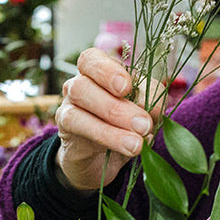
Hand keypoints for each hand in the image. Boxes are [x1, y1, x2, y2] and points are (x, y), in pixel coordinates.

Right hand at [54, 49, 160, 192]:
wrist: (100, 160)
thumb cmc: (125, 127)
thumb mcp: (144, 111)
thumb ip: (151, 103)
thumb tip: (154, 109)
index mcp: (99, 72)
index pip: (92, 59)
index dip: (108, 70)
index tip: (127, 87)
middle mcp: (79, 83)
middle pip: (85, 81)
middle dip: (117, 104)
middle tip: (144, 124)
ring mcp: (68, 104)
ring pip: (79, 99)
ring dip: (112, 120)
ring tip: (137, 142)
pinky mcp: (64, 128)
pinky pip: (77, 125)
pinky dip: (105, 136)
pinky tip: (126, 148)